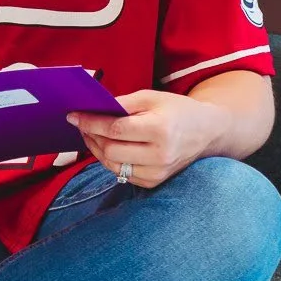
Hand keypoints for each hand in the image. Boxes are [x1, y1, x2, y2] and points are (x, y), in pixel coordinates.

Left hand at [68, 89, 220, 189]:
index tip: (73, 116)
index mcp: (160, 130)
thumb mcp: (152, 97)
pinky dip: (110, 160)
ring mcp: (157, 173)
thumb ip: (122, 103)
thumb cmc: (177, 110)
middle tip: (81, 124)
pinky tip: (107, 146)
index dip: (91, 122)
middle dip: (90, 136)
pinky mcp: (153, 182)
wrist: (206, 132)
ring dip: (96, 150)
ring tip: (91, 134)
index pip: (115, 129)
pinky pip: (121, 173)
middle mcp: (159, 155)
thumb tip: (92, 109)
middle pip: (110, 150)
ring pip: (112, 165)